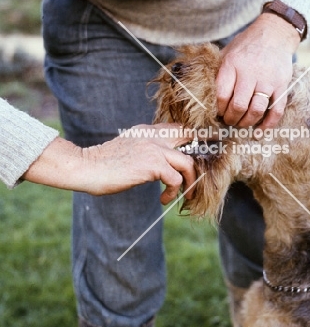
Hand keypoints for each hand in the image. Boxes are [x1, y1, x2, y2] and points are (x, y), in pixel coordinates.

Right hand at [23, 123, 195, 202]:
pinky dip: (173, 192)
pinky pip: (176, 179)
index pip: (180, 128)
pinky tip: (163, 199)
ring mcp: (154, 148)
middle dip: (200, 155)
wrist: (87, 168)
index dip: (195, 137)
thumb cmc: (106, 164)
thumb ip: (148, 149)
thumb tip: (167, 164)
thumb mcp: (130, 149)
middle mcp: (154, 135)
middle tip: (200, 176)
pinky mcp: (153, 163)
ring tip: (184, 195)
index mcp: (148, 131)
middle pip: (191, 139)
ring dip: (189, 182)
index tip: (205, 150)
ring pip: (188, 163)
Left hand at [216, 13, 299, 129]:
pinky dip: (268, 124)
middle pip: (238, 106)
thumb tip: (206, 96)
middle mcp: (250, 73)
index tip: (218, 112)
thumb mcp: (228, 52)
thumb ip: (219, 72)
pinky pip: (276, 110)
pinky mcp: (282, 85)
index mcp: (232, 65)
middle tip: (229, 121)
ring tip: (242, 123)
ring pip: (256, 110)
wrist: (275, 33)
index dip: (218, 109)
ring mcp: (268, 80)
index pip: (221, 95)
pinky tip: (260, 130)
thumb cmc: (247, 45)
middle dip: (231, 119)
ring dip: (247, 122)